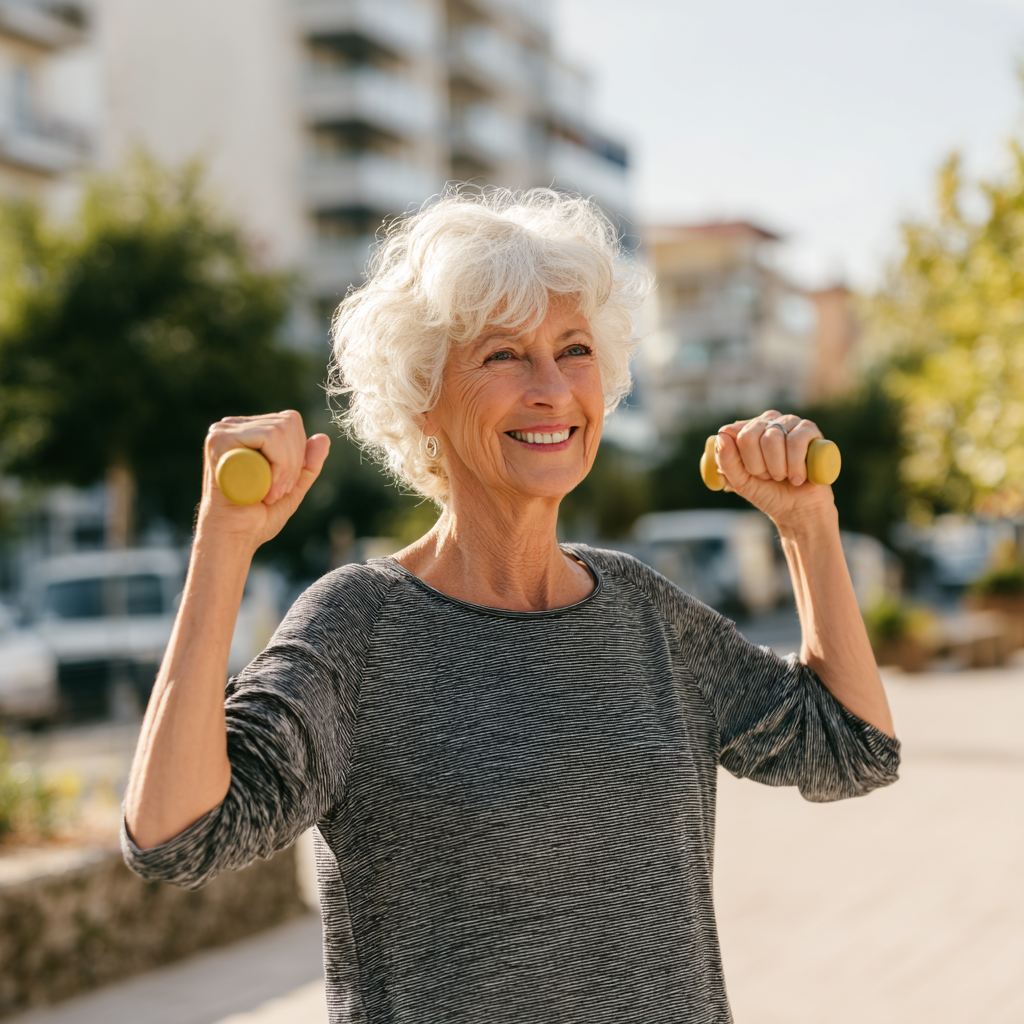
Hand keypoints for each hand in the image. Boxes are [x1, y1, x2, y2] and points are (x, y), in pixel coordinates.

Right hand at [199, 410, 330, 550]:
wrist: (233, 537)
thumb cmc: (257, 516)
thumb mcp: (292, 487)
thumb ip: (308, 464)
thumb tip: (323, 437)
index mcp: (248, 433)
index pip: (289, 422)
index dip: (298, 453)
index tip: (285, 486)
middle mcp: (233, 426)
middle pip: (288, 422)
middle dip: (293, 463)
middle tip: (278, 492)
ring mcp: (223, 430)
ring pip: (280, 430)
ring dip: (285, 468)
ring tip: (270, 493)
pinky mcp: (220, 439)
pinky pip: (269, 437)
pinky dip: (278, 465)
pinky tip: (264, 488)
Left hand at [714, 410, 835, 528]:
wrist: (798, 510)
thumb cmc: (768, 492)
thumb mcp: (740, 481)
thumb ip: (726, 460)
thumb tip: (722, 435)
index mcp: (749, 430)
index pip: (735, 434)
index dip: (744, 461)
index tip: (753, 473)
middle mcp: (769, 421)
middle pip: (750, 436)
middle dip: (758, 466)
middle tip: (770, 476)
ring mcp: (790, 423)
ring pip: (773, 439)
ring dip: (777, 468)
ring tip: (785, 476)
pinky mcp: (811, 430)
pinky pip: (796, 441)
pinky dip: (795, 465)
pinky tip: (799, 477)